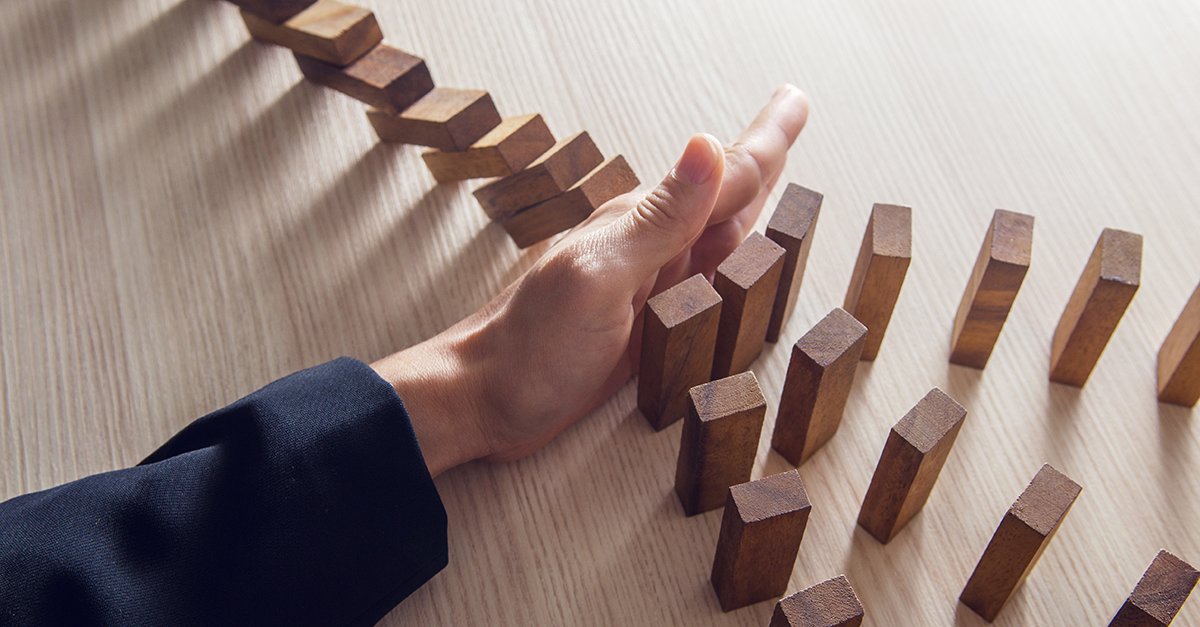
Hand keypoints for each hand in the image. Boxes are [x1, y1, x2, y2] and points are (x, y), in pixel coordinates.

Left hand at [372, 85, 809, 475]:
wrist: (485, 401)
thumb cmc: (531, 346)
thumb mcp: (599, 278)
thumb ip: (658, 221)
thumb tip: (706, 147)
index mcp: (643, 228)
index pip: (723, 174)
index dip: (766, 138)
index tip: (796, 99)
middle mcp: (652, 249)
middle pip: (728, 197)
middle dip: (768, 158)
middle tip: (795, 114)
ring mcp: (650, 286)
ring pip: (721, 237)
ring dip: (757, 204)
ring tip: (782, 168)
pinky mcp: (647, 324)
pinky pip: (705, 283)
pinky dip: (733, 264)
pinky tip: (739, 259)